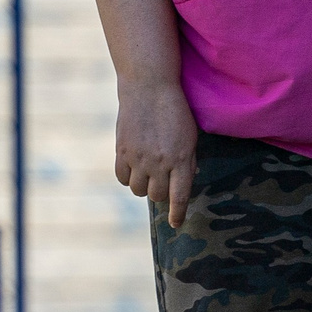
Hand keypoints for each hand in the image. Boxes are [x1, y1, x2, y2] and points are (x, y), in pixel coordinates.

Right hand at [116, 77, 198, 228]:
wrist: (149, 87)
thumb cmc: (175, 111)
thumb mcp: (190, 136)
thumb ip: (187, 160)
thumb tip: (186, 181)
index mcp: (181, 159)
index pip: (179, 196)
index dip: (178, 214)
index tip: (176, 224)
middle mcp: (160, 162)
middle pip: (158, 196)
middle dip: (162, 193)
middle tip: (163, 181)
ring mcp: (139, 158)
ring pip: (138, 190)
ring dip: (144, 186)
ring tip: (148, 172)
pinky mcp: (122, 151)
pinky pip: (122, 178)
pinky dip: (128, 177)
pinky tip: (134, 167)